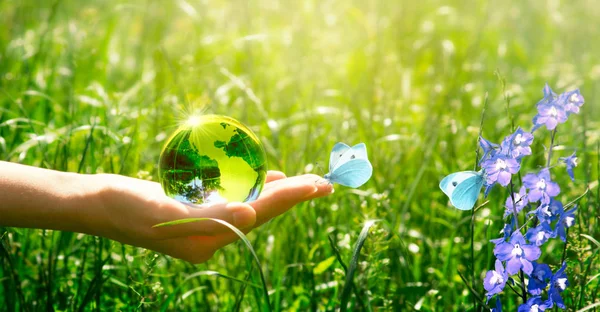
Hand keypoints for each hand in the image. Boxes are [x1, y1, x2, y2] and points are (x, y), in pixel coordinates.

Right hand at [90, 171, 332, 262]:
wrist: (96, 204)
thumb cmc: (126, 207)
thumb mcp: (165, 212)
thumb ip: (210, 216)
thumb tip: (251, 215)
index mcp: (208, 241)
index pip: (258, 215)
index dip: (290, 198)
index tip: (317, 184)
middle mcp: (212, 236)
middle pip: (261, 212)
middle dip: (293, 196)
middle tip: (324, 182)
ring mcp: (205, 224)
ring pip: (250, 206)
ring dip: (278, 193)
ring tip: (305, 182)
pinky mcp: (196, 211)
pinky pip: (233, 200)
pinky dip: (252, 189)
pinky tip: (266, 179)